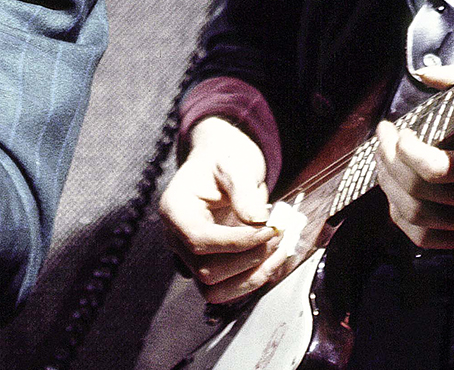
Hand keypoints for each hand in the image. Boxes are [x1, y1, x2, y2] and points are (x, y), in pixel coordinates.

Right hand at [159, 118, 284, 303]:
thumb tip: (257, 219)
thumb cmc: (221, 163)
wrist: (220, 167)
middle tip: (277, 234)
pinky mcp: (208, 267)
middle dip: (248, 258)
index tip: (268, 229)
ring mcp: (190, 257)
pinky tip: (272, 260)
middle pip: (205, 271)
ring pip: (214, 290)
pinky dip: (252, 280)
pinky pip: (226, 290)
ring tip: (278, 251)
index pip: (198, 240)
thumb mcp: (232, 164)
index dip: (236, 241)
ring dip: (252, 277)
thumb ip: (242, 189)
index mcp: (174, 209)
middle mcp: (177, 238)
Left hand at [374, 64, 453, 249]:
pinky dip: (404, 218)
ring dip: (390, 189)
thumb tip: (425, 74)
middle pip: (419, 192)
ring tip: (386, 163)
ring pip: (418, 219)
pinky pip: (428, 240)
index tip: (398, 128)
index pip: (436, 168)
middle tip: (383, 138)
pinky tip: (398, 194)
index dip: (405, 148)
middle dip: (389, 162)